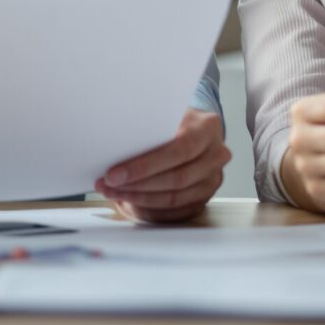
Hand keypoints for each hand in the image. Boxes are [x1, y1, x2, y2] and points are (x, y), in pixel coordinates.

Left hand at [95, 109, 229, 223]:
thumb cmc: (173, 121)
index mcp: (207, 127)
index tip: (114, 173)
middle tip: (108, 185)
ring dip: (139, 198)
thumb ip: (148, 125)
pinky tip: (129, 201)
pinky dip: (149, 208)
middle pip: (176, 179)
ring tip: (113, 193)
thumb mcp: (164, 113)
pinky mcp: (204, 197)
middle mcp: (216, 155)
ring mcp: (213, 179)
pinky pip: (175, 211)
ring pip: (174, 198)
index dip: (144, 166)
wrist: (195, 130)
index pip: (178, 150)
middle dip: (137, 185)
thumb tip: (112, 143)